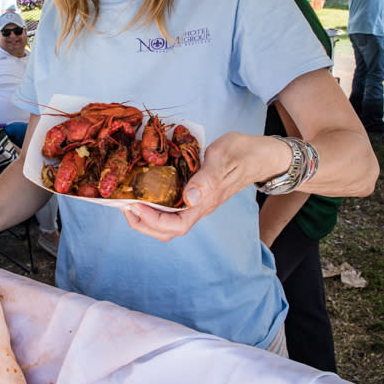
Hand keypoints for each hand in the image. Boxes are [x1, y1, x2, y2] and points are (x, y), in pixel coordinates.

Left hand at [123, 131, 268, 240]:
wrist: (259, 153)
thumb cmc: (242, 153)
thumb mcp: (222, 159)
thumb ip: (206, 178)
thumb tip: (189, 199)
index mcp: (205, 203)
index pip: (177, 226)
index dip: (153, 221)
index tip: (135, 206)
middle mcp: (199, 207)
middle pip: (169, 230)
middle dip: (143, 224)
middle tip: (124, 206)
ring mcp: (197, 202)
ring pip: (169, 221)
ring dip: (146, 216)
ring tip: (130, 201)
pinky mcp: (195, 194)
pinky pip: (172, 207)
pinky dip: (155, 204)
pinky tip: (145, 191)